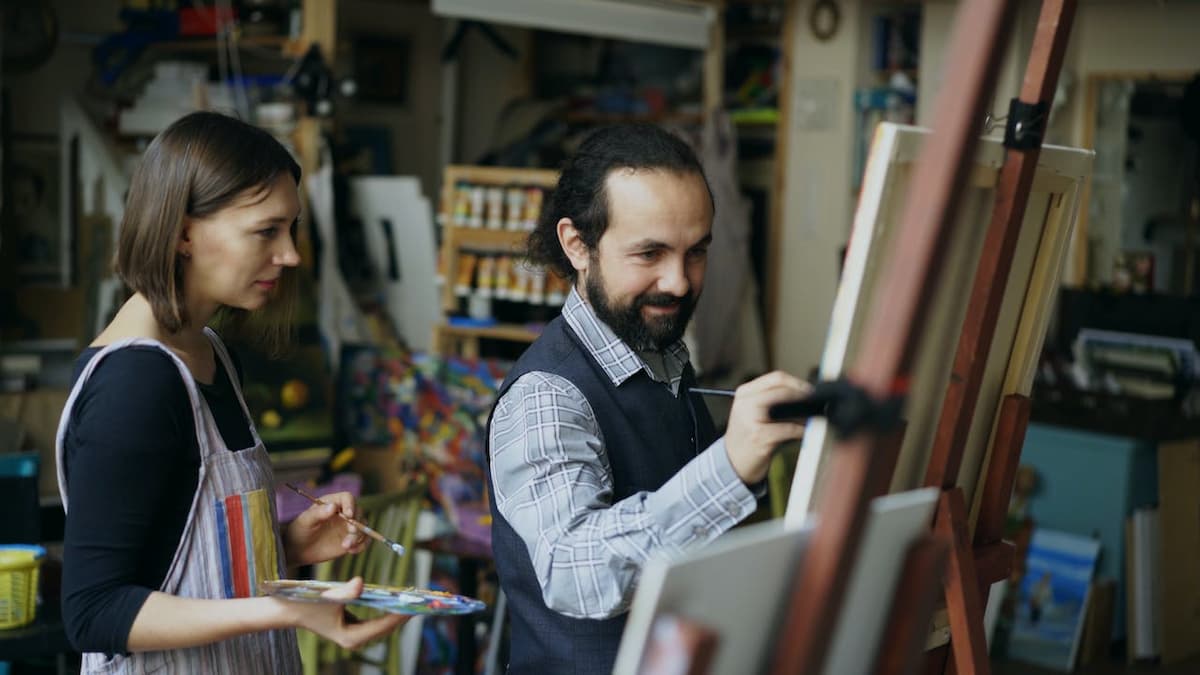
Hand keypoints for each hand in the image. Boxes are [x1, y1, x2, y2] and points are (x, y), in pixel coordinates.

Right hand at [283, 576, 407, 648]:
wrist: (287, 610)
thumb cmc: (306, 603)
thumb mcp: (326, 596)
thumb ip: (345, 591)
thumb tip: (361, 583)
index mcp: (351, 637)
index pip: (383, 626)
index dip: (400, 614)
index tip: (416, 604)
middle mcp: (354, 638)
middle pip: (386, 627)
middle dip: (403, 614)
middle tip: (423, 600)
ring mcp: (354, 633)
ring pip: (382, 623)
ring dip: (397, 611)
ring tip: (414, 599)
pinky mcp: (352, 626)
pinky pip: (376, 619)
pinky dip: (386, 609)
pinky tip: (396, 598)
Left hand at [284, 491, 366, 565]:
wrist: (298, 549)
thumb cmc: (299, 531)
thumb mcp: (306, 521)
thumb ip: (318, 513)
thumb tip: (333, 506)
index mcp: (332, 502)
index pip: (347, 498)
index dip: (350, 505)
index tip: (348, 515)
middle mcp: (343, 513)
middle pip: (358, 512)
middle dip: (357, 522)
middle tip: (350, 532)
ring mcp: (348, 526)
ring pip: (362, 528)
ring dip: (358, 536)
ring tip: (346, 547)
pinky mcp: (350, 539)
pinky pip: (363, 540)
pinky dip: (361, 545)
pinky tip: (351, 551)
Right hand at [724, 371, 809, 483]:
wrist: (732, 463)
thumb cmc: (748, 437)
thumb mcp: (751, 412)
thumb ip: (772, 400)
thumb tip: (804, 394)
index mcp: (744, 393)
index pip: (776, 378)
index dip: (798, 383)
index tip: (810, 391)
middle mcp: (745, 403)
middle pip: (783, 389)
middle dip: (804, 396)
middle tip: (816, 404)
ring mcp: (751, 420)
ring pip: (787, 406)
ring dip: (804, 413)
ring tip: (810, 419)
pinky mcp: (760, 437)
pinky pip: (790, 429)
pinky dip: (802, 431)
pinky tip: (804, 433)